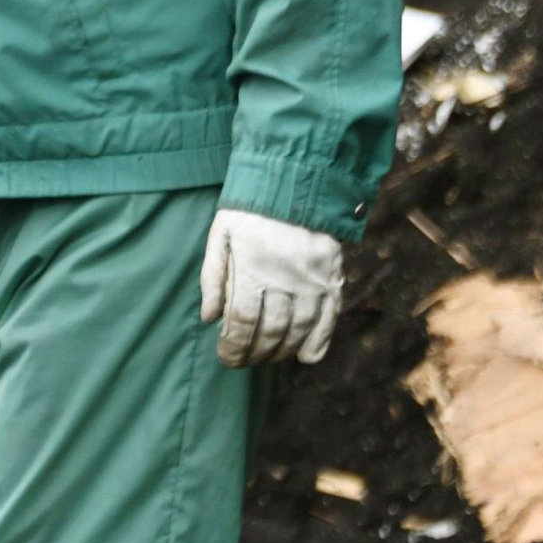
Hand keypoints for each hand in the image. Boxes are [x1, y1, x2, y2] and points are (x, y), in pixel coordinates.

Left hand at [198, 208, 343, 367]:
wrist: (297, 181)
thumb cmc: (250, 210)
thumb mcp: (221, 235)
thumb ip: (212, 277)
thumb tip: (208, 318)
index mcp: (253, 266)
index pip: (242, 320)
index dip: (233, 346)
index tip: (226, 356)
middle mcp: (285, 278)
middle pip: (271, 330)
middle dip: (254, 353)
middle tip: (243, 361)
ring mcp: (313, 280)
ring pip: (300, 329)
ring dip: (282, 351)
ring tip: (267, 358)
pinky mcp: (334, 278)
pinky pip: (330, 319)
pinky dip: (319, 342)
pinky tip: (306, 357)